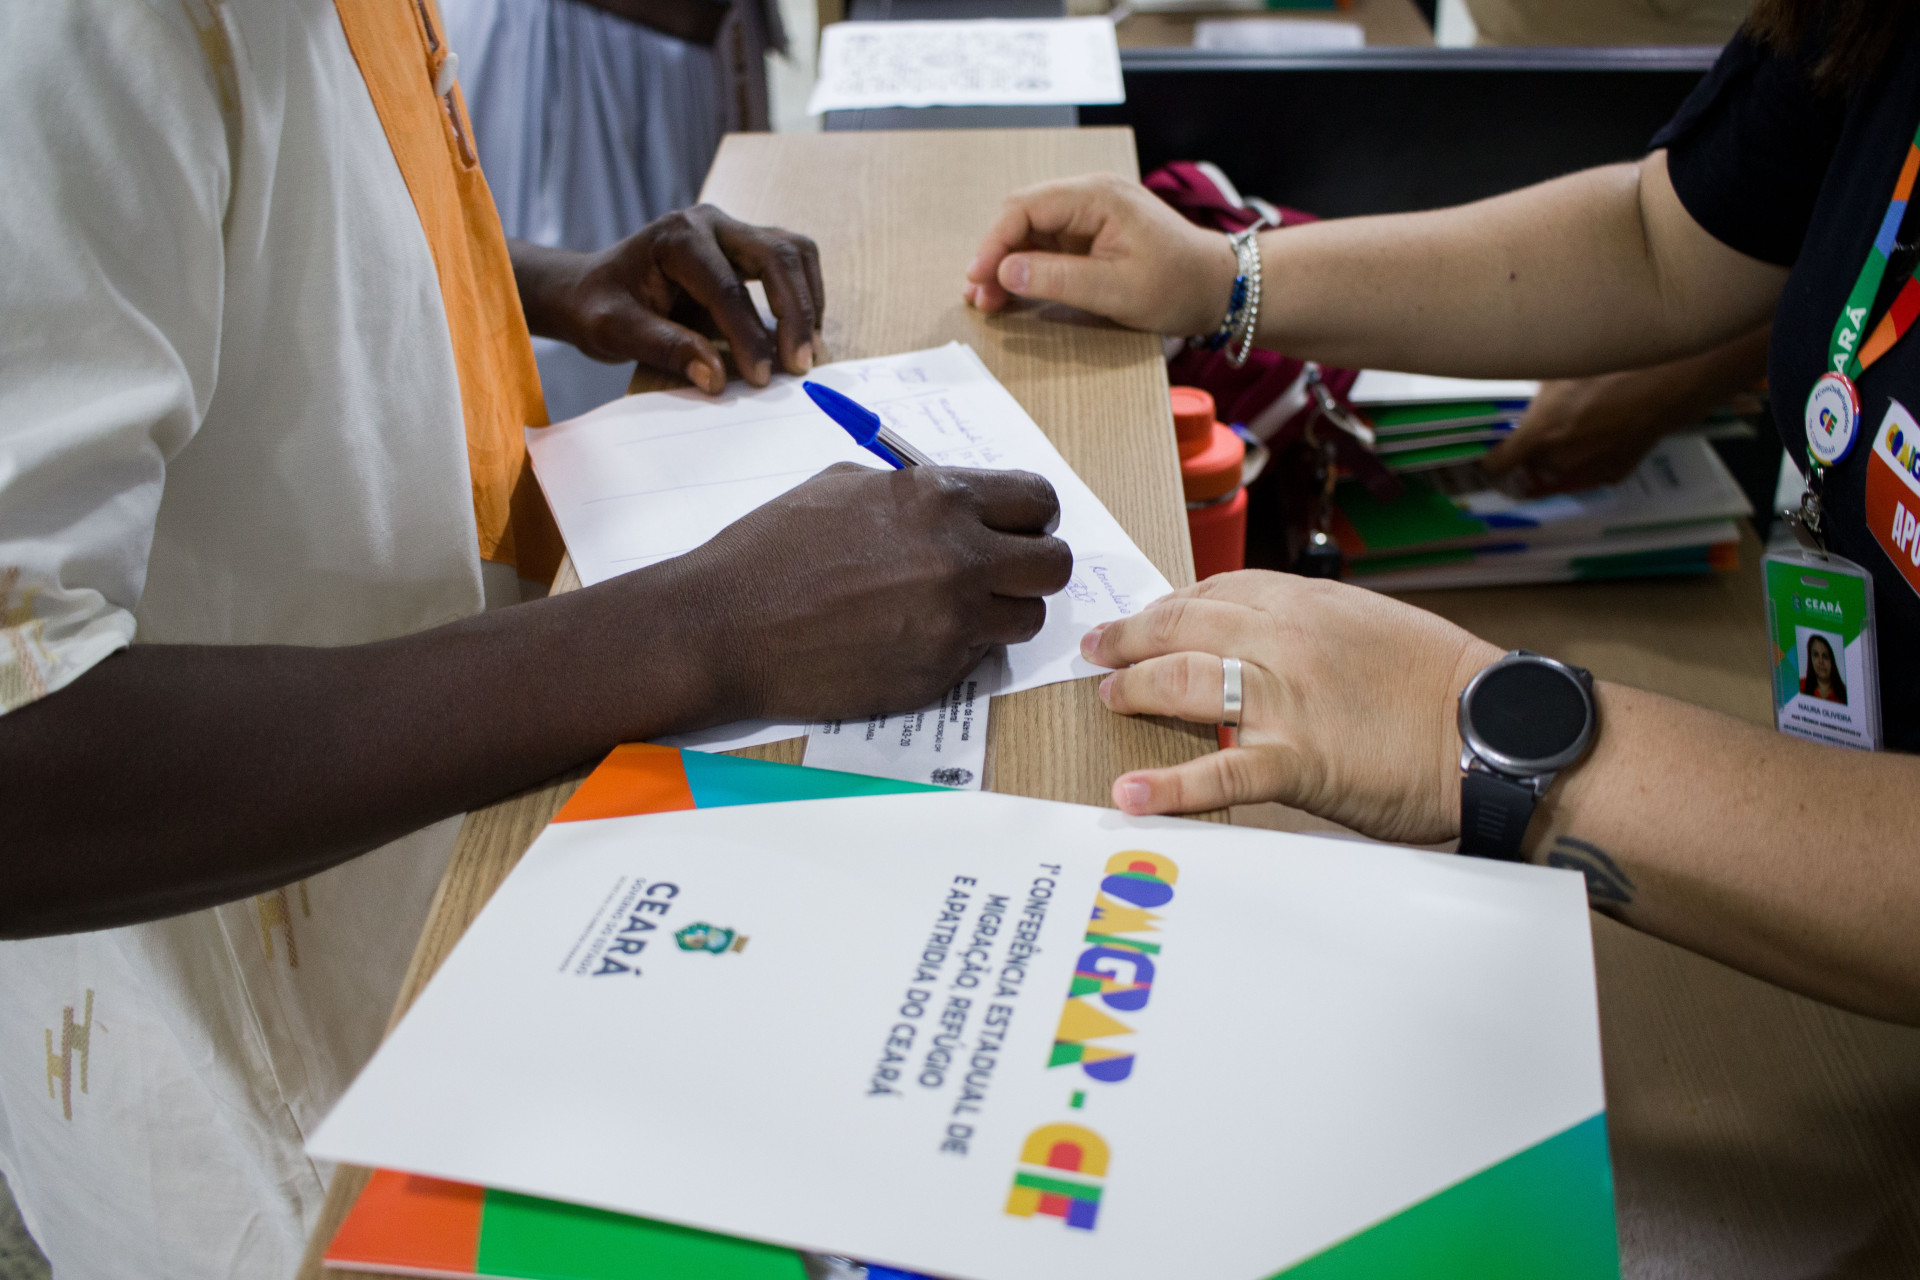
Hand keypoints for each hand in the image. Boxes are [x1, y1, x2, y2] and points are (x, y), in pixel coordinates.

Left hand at [512, 205, 823, 393]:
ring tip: (808, 350)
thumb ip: (665, 348)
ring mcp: (732, 230)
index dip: (748, 336)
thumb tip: (716, 377)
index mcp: (676, 237)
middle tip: (798, 366)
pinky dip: (806, 295)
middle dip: (794, 314)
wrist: (591, 288)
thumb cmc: (599, 307)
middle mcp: (710, 222)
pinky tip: (802, 333)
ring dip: (808, 301)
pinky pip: (793, 261)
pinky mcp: (746, 247)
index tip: (760, 378)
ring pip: (794, 251)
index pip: (727, 287)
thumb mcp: (615, 331)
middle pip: (776, 256)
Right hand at [651, 464, 1072, 722]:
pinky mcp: (936, 675)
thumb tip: (957, 503)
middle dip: (1032, 566)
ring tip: (951, 608)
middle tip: (1000, 572)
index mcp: (938, 499)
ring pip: (1026, 619)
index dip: (1031, 515)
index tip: (1017, 527)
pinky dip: (957, 649)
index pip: (1037, 499)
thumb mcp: (845, 486)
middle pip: (1054, 565)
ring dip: (1001, 612)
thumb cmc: (773, 550)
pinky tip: (906, 637)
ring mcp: (952, 624)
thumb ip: (914, 492)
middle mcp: (958, 559)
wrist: (725, 625)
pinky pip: (978, 658)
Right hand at [963, 173, 1236, 335]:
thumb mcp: (1116, 289)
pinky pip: (1048, 246)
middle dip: (995, 255)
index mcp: (1097, 196)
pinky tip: (1014, 293)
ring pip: (1031, 233)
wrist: (1218, 287)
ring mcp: (1090, 214)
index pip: (1025, 208)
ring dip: (1007, 265)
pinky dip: (1027, 269)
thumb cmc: (1177, 285)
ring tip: (990, 301)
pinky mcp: (1092, 234)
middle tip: (978, 296)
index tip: (977, 278)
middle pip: (1022, 217)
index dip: (994, 243)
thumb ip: (1056, 279)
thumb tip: (1004, 273)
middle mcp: (1090, 196)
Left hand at [1080, 572, 1500, 840]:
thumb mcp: (1368, 623)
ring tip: (1107, 700)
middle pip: (1181, 629)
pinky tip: (1129, 796)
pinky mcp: (1296, 761)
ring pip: (1183, 683)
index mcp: (1305, 601)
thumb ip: (1307, 625)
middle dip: (1128, 640)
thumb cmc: (1439, 682)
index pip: (1211, 592)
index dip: (1167, 608)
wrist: (1492, 728)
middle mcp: (1285, 640)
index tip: (1142, 622)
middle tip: (1098, 652)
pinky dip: (1168, 788)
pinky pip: (1216, 772)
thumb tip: (1258, 636)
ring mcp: (1285, 700)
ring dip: (1133, 691)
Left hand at [1480, 375, 1677, 496]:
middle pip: (1530, 465)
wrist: (1665, 383)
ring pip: (1560, 470)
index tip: (1490, 456)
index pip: (1497, 465)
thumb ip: (1535, 392)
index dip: (1490, 461)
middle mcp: (1559, 460)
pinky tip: (1605, 434)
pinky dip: (1591, 459)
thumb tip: (1521, 388)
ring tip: (1582, 426)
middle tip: (1551, 425)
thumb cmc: (1611, 368)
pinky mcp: (1613, 475)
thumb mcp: (1559, 370)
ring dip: (1562, 456)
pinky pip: (1590, 471)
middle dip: (1534, 450)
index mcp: (1539, 434)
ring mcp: (1588, 471)